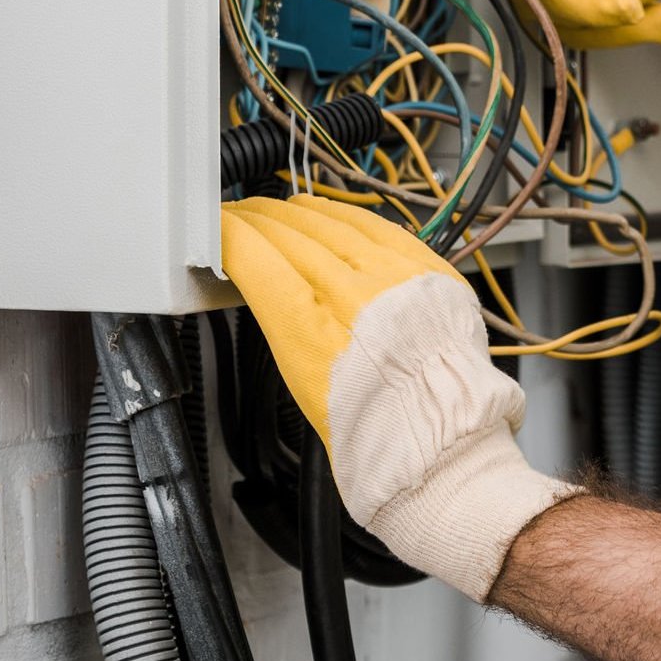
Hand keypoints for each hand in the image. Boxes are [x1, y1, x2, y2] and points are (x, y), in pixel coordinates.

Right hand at [222, 193, 579, 599]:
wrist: (442, 449)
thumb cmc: (374, 437)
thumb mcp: (302, 385)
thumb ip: (286, 324)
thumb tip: (266, 281)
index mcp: (313, 334)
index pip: (256, 259)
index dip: (230, 237)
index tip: (218, 231)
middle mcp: (356, 297)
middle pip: (292, 235)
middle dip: (259, 221)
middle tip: (240, 217)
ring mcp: (397, 280)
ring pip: (334, 223)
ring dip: (298, 214)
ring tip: (277, 211)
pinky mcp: (430, 273)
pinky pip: (379, 228)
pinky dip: (346, 216)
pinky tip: (330, 214)